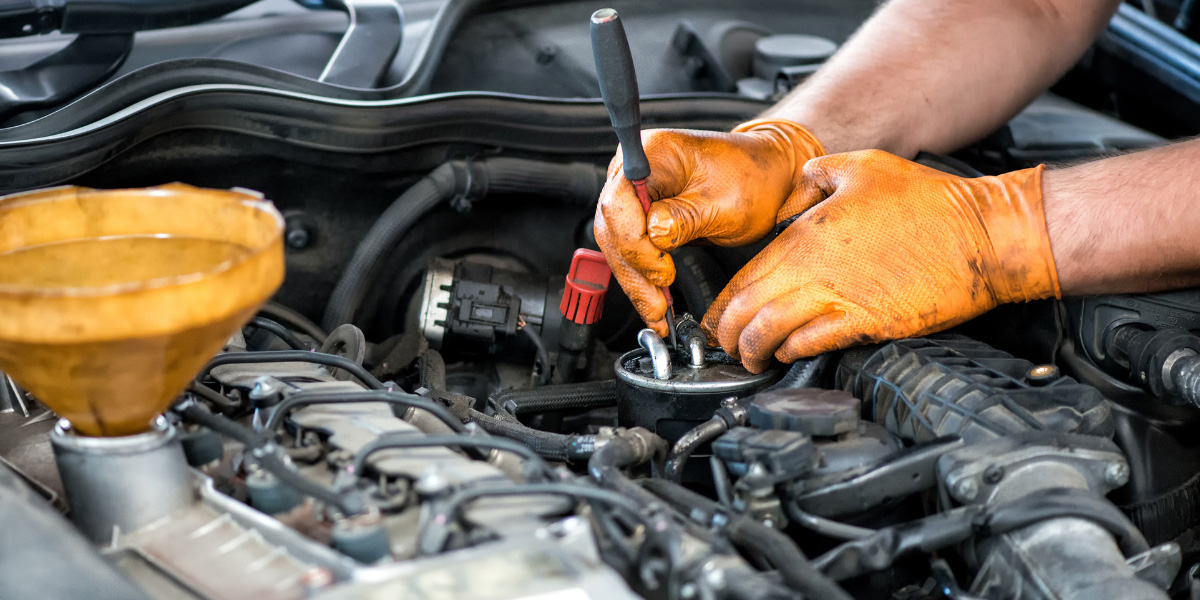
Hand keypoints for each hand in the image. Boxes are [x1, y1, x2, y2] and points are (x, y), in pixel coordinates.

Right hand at [594, 119, 823, 335]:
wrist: (768, 177)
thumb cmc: (752, 178)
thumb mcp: (726, 202)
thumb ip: (685, 218)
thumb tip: (654, 236)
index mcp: (653, 153)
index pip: (620, 202)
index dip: (635, 243)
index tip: (662, 271)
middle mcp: (635, 170)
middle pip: (613, 226)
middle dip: (634, 270)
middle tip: (656, 305)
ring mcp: (636, 192)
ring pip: (617, 244)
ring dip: (635, 280)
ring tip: (656, 311)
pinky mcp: (642, 215)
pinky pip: (631, 249)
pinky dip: (642, 276)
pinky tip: (653, 299)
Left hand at [701, 150, 1060, 372]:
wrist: (984, 235)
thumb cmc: (930, 202)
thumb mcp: (862, 166)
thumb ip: (816, 175)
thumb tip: (796, 187)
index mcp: (806, 234)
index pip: (744, 275)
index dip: (722, 303)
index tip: (715, 317)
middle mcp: (815, 269)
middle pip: (748, 310)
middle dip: (727, 334)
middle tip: (724, 345)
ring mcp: (841, 298)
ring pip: (772, 332)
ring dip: (753, 350)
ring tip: (750, 358)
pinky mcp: (869, 323)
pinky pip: (814, 344)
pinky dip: (792, 352)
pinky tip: (788, 354)